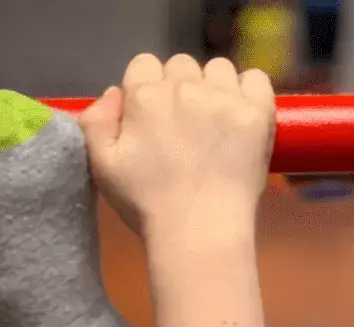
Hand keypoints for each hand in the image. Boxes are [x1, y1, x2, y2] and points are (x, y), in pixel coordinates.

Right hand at [82, 54, 274, 245]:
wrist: (200, 234)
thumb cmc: (148, 207)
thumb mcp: (103, 169)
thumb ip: (96, 123)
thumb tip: (113, 93)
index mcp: (145, 97)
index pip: (143, 65)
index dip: (145, 90)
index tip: (152, 120)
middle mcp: (185, 87)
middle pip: (181, 65)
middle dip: (179, 89)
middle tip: (184, 130)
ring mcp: (224, 97)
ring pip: (218, 69)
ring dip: (213, 88)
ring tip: (214, 126)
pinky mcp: (257, 111)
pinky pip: (256, 79)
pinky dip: (249, 92)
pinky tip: (241, 117)